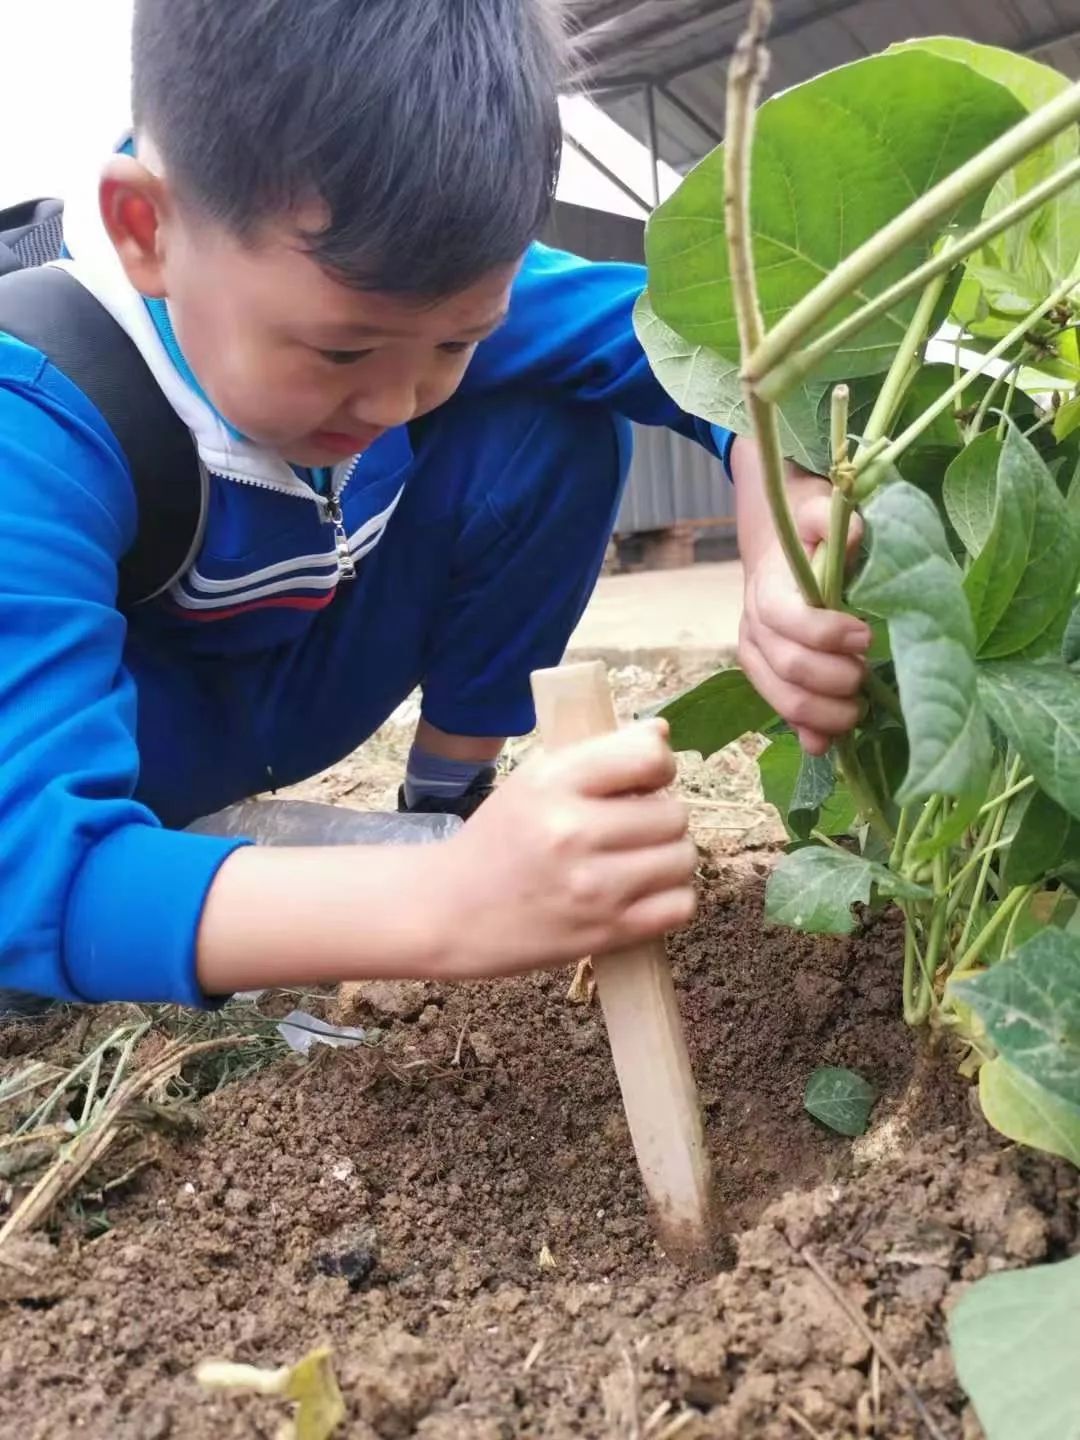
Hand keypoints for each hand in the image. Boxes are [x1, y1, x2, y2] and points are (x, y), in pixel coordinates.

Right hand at [425, 721, 696, 978]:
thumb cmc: (497, 840)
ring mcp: (593, 886)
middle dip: (662, 817)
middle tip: (634, 828)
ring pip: (683, 858)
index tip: (644, 780)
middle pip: (674, 813)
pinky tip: (642, 892)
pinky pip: (679, 906)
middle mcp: (574, 831)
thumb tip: (661, 733)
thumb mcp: (534, 780)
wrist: (449, 911)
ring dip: (669, 858)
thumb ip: (598, 754)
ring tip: (638, 860)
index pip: (648, 758)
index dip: (659, 767)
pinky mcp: (605, 931)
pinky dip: (670, 898)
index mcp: (553, 782)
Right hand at [739, 474, 870, 755]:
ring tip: (860, 707)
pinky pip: (785, 716)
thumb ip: (831, 520)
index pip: (788, 620)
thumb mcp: (819, 514)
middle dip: (834, 678)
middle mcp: (755, 629)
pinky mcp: (768, 682)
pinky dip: (809, 733)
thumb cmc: (808, 535)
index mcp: (767, 590)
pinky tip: (830, 741)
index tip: (866, 635)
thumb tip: (856, 533)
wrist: (781, 556)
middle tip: (866, 672)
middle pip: (790, 667)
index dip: (827, 634)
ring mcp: (758, 660)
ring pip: (785, 700)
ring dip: (827, 713)